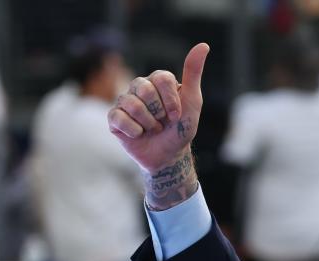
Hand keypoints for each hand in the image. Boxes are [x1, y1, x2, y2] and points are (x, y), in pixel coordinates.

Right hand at [108, 43, 208, 209]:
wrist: (168, 156)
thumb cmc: (181, 129)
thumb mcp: (192, 102)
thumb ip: (193, 74)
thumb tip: (203, 45)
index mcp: (157, 80)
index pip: (162, 79)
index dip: (171, 101)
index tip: (176, 115)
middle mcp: (139, 87)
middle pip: (145, 90)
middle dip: (158, 113)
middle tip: (162, 123)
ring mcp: (125, 101)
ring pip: (132, 104)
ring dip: (148, 124)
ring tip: (152, 130)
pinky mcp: (114, 118)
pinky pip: (119, 118)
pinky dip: (134, 131)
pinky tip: (139, 135)